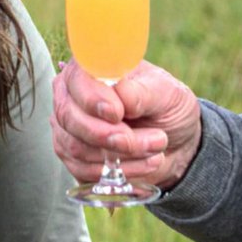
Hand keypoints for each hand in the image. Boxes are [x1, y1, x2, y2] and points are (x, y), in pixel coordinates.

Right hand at [51, 59, 202, 191]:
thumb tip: (122, 97)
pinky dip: (118, 170)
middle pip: (69, 116)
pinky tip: (145, 163)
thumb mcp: (167, 93)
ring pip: (77, 146)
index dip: (92, 98)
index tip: (117, 113)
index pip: (76, 79)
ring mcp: (67, 128)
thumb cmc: (166, 107)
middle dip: (108, 134)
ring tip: (156, 147)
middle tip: (149, 138)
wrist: (174, 141)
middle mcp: (70, 97)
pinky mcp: (73, 157)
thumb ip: (143, 92)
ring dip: (121, 154)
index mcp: (89, 70)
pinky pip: (84, 169)